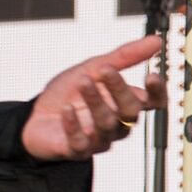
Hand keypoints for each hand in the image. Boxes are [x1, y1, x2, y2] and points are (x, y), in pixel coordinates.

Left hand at [20, 33, 166, 160]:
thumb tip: (155, 41)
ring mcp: (98, 138)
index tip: (152, 76)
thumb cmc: (67, 93)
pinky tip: (66, 110)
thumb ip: (124, 56)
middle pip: (131, 112)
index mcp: (123, 103)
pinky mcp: (78, 150)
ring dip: (95, 101)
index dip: (157, 92)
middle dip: (120, 90)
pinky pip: (81, 142)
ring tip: (83, 82)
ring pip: (107, 124)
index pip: (153, 102)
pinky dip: (73, 124)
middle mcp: (116, 123)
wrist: (34, 114)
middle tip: (106, 71)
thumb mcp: (93, 68)